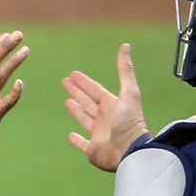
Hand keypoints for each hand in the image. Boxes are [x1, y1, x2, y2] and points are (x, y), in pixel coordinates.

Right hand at [64, 43, 148, 172]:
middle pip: (88, 102)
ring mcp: (99, 134)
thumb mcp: (128, 92)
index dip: (84, 82)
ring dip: (76, 111)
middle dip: (77, 92)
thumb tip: (126, 45)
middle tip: (65, 82)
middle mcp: (105, 119)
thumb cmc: (129, 121)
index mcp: (112, 105)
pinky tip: (70, 135)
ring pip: (85, 120)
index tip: (72, 74)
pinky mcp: (93, 150)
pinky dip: (76, 140)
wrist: (129, 150)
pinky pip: (83, 144)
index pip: (95, 90)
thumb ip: (125, 70)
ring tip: (67, 102)